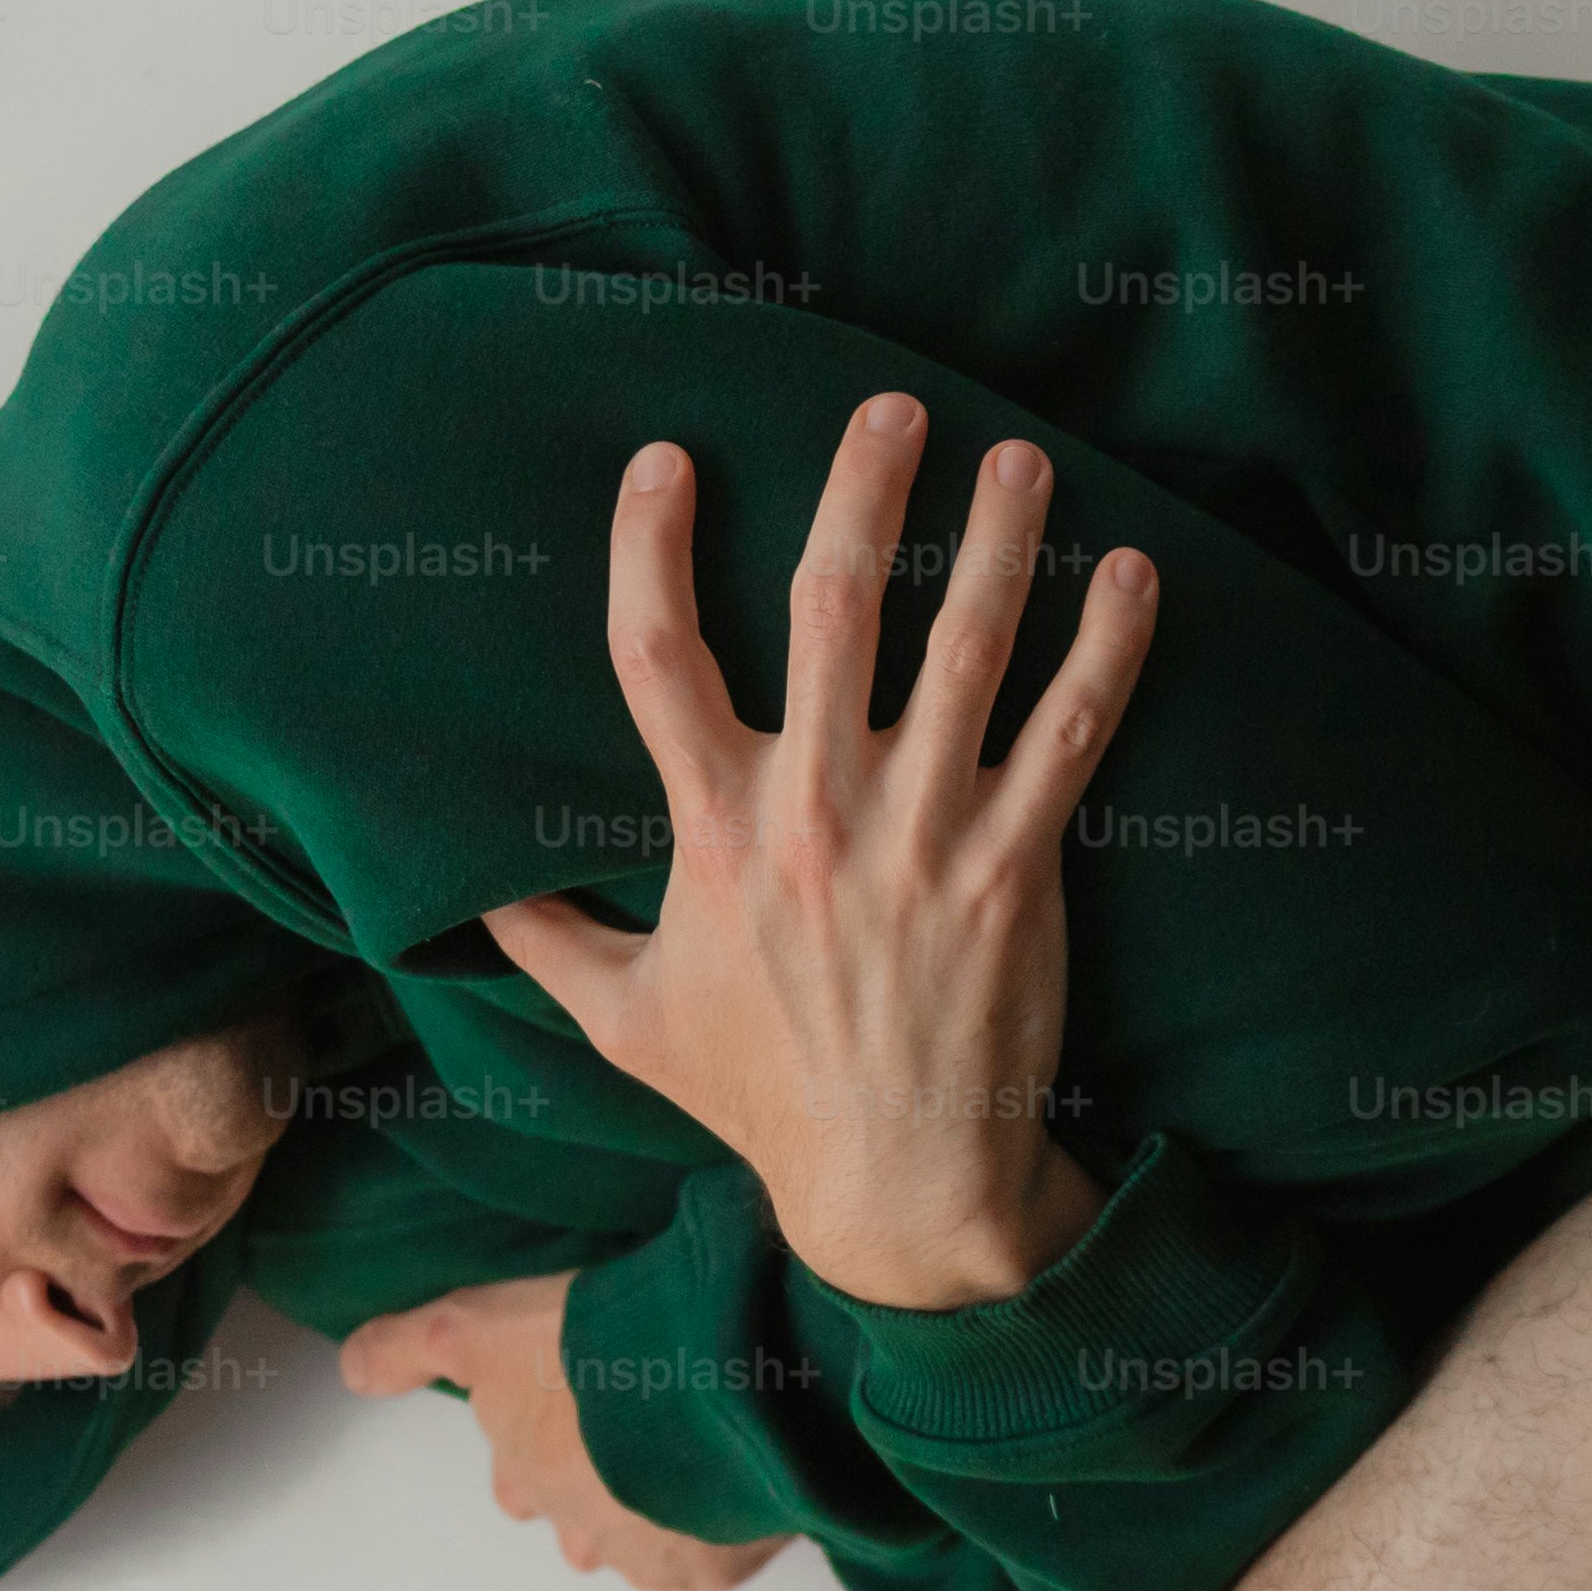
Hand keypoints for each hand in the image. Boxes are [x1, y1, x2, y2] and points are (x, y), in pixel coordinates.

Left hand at [333, 1272, 793, 1590]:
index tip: (573, 1400)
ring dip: (665, 1501)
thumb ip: (406, 1349)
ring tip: (696, 1439)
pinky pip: (720, 1547)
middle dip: (602, 1483)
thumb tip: (351, 1371)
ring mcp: (651, 1557)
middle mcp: (580, 1534)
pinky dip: (726, 1513)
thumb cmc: (585, 1352)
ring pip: (650, 1538)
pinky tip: (738, 1463)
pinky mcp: (718, 1564)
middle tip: (639, 1419)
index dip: (542, 1439)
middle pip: (584, 1519)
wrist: (698, 1381)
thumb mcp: (472, 1329)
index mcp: (525, 1480)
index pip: (519, 1478)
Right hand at [483, 396, 1161, 1310]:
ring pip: (966, 650)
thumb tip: (457, 891)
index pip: (657, 660)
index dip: (650, 548)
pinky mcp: (1015, 869)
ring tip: (1021, 457)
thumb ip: (544, 939)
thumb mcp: (626, 1021)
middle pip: (832, 610)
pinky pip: (1072, 733)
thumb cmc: (763, 1100)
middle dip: (864, 491)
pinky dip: (1107, 647)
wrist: (899, 1185)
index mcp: (714, 832)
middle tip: (893, 405)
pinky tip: (1134, 572)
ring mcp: (922, 837)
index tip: (664, 458)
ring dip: (997, 541)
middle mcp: (815, 815)